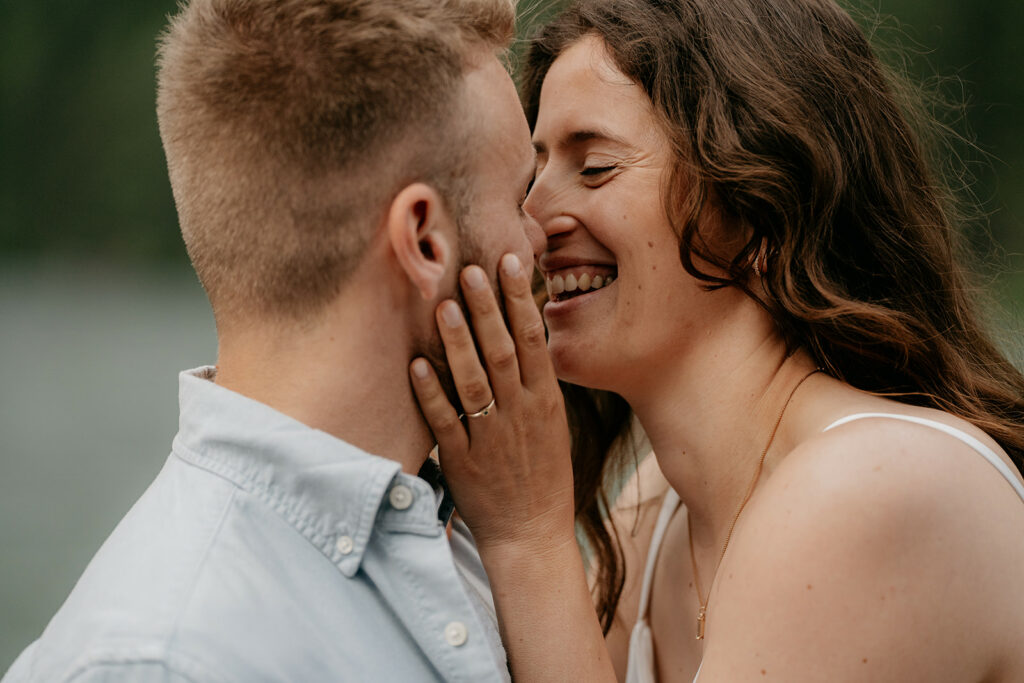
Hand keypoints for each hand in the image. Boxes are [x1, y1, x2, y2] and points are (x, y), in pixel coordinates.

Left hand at [409, 253, 574, 557]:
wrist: (532, 532)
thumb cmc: (541, 473)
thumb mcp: (551, 423)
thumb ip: (534, 382)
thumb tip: (522, 334)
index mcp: (545, 400)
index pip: (532, 339)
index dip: (520, 298)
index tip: (510, 261)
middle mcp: (520, 412)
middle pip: (502, 350)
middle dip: (486, 307)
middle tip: (470, 268)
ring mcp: (492, 435)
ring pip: (474, 380)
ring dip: (457, 341)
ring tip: (441, 305)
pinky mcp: (464, 460)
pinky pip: (446, 421)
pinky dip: (432, 392)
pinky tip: (417, 364)